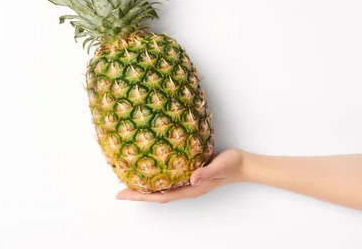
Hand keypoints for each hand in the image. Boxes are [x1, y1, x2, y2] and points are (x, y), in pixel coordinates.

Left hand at [116, 148, 244, 202]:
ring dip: (144, 188)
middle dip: (138, 194)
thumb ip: (206, 172)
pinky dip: (155, 179)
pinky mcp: (188, 174)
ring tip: (128, 183)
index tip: (124, 194)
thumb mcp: (219, 166)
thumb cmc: (231, 165)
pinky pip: (168, 180)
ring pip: (161, 188)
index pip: (161, 196)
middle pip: (157, 195)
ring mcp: (187, 182)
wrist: (243, 164)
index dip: (142, 196)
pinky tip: (148, 171)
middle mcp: (186, 188)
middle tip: (119, 191)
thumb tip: (191, 178)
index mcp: (191, 189)